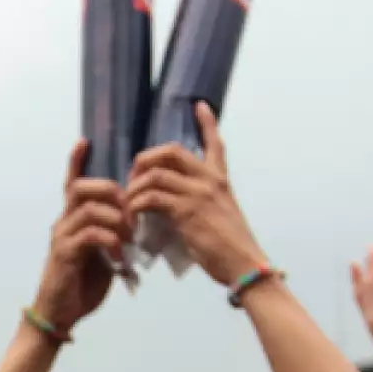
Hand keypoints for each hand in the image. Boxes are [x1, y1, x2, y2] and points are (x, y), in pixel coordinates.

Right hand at [31, 140, 132, 334]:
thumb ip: (111, 237)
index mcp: (72, 221)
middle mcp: (63, 223)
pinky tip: (119, 255)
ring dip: (115, 217)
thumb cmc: (81, 286)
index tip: (84, 141)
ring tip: (130, 235)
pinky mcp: (65, 254)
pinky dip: (110, 239)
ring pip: (88, 208)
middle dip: (110, 191)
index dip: (76, 162)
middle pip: (82, 188)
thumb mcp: (102, 255)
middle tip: (130, 211)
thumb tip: (134, 226)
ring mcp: (62, 238)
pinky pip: (90, 234)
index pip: (73, 184)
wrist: (59, 315)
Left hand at [127, 103, 268, 287]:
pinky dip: (136, 205)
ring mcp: (199, 193)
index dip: (207, 123)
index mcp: (220, 181)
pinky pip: (151, 197)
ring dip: (135, 187)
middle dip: (145, 159)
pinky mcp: (187, 210)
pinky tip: (132, 216)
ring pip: (156, 173)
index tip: (199, 106)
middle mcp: (210, 180)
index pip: (215, 144)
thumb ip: (198, 205)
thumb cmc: (230, 250)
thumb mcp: (218, 218)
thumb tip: (171, 208)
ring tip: (128, 203)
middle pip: (171, 151)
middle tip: (133, 177)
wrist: (244, 265)